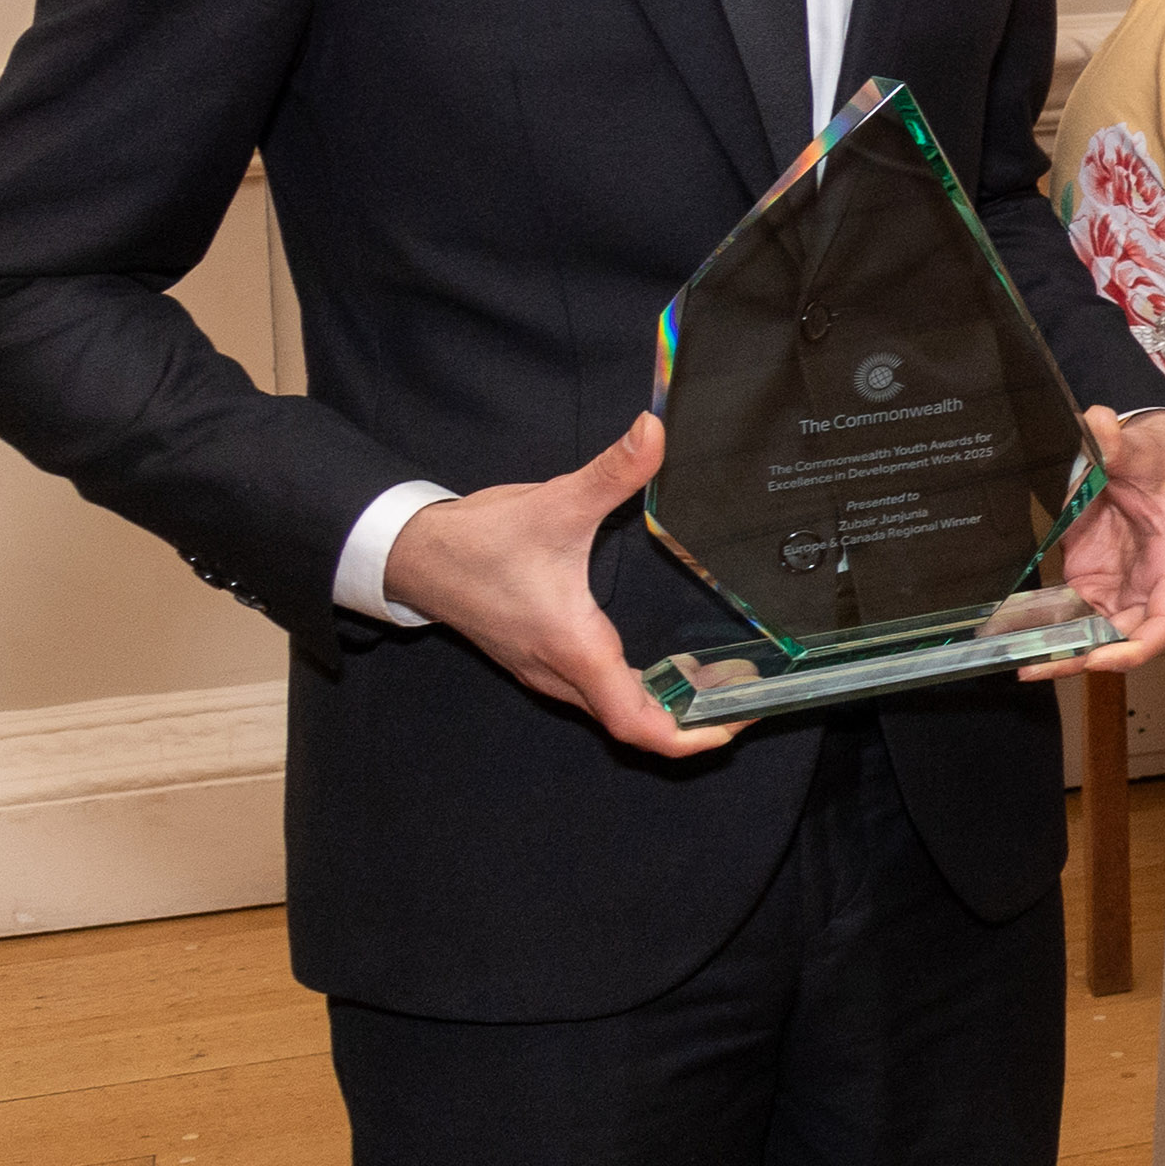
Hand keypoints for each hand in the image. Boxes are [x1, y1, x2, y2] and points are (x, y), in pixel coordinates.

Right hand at [379, 415, 733, 758]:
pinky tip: (672, 667)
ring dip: (667, 704)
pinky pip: (599, 691)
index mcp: (573, 649)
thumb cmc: (478, 542)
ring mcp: (549, 671)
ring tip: (724, 681)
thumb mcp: (556, 504)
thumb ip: (613, 472)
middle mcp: (562, 673)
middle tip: (748, 694)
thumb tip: (654, 430)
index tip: (733, 726)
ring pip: (616, 708)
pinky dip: (640, 689)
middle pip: (634, 722)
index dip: (688, 736)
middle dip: (694, 718)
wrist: (416, 555)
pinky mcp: (542, 659)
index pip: (635, 722)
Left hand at [1031, 406, 1164, 677]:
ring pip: (1098, 638)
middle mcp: (1151, 587)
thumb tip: (1098, 424)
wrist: (1144, 457)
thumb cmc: (1156, 459)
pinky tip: (1018, 635)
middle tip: (1037, 663)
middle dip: (1086, 659)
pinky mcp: (1093, 583)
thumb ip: (1119, 442)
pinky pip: (1074, 619)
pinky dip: (1050, 631)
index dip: (1135, 649)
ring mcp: (1121, 589)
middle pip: (1127, 642)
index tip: (1097, 657)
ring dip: (1064, 653)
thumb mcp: (1141, 447)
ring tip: (1022, 660)